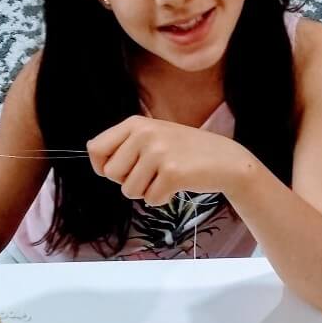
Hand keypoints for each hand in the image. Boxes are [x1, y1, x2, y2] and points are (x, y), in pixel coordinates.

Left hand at [87, 116, 250, 204]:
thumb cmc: (185, 153)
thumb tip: (99, 167)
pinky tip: (177, 185)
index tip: (120, 171)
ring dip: (146, 191)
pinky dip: (162, 198)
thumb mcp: (153, 137)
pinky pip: (150, 199)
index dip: (102, 167)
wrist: (226, 160)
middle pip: (111, 174)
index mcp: (135, 123)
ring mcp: (159, 152)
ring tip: (166, 177)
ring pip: (129, 190)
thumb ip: (125, 146)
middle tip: (151, 174)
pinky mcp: (172, 172)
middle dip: (128, 182)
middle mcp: (144, 133)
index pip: (95, 148)